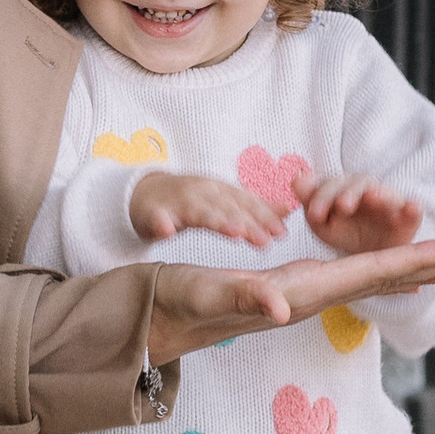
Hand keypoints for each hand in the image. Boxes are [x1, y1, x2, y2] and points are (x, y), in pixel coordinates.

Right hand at [127, 167, 286, 248]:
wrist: (145, 194)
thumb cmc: (191, 201)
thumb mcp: (224, 201)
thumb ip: (254, 207)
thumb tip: (289, 209)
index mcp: (221, 192)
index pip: (246, 204)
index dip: (264, 217)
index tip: (282, 233)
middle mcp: (202, 193)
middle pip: (228, 208)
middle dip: (248, 222)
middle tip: (266, 240)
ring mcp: (177, 202)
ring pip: (198, 211)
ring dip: (215, 220)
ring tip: (234, 232)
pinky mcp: (153, 212)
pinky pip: (157, 218)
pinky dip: (162, 223)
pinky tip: (165, 231)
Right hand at [145, 237, 434, 363]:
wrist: (156, 321)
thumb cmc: (176, 303)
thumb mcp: (205, 295)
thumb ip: (242, 300)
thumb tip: (281, 309)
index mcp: (301, 293)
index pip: (370, 274)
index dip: (415, 260)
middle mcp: (312, 296)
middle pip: (386, 279)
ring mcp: (305, 293)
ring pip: (376, 278)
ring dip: (419, 267)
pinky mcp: (295, 288)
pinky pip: (355, 275)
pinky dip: (387, 266)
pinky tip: (405, 270)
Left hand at [297, 172, 425, 261]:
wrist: (371, 257)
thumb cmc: (345, 233)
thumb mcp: (322, 222)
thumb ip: (310, 201)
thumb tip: (297, 178)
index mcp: (342, 188)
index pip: (330, 185)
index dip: (322, 197)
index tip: (314, 215)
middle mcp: (365, 189)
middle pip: (356, 185)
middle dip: (348, 194)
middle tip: (342, 207)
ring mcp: (387, 201)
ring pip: (383, 193)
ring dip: (378, 194)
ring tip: (372, 197)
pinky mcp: (408, 216)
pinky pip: (413, 209)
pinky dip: (413, 207)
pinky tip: (412, 206)